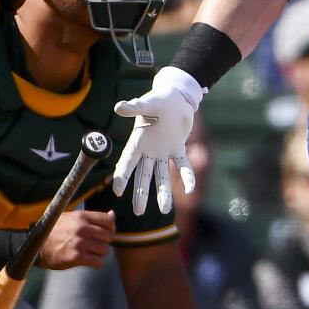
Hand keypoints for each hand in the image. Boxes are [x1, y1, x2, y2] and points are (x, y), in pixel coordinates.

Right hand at [38, 209, 114, 269]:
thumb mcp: (72, 217)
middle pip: (109, 236)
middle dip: (104, 242)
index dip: (110, 229)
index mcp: (82, 217)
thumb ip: (92, 217)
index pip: (109, 221)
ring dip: (100, 253)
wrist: (36, 245)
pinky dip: (96, 263)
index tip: (104, 233)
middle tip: (96, 244)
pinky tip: (89, 260)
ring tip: (91, 252)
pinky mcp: (76, 257)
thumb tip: (112, 214)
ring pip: (105, 250)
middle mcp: (82, 228)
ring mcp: (79, 243)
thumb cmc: (55, 230)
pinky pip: (97, 262)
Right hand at [112, 66, 203, 214]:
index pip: (127, 161)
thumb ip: (135, 107)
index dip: (123, 176)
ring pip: (161, 176)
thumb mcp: (148, 102)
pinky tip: (190, 190)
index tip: (118, 191)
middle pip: (143, 175)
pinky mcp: (178, 149)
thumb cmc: (159, 98)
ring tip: (165, 211)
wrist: (177, 96)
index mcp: (137, 140)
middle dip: (141, 193)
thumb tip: (119, 107)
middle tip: (139, 212)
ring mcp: (163, 151)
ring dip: (162, 193)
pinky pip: (182, 165)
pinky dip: (186, 177)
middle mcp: (148, 149)